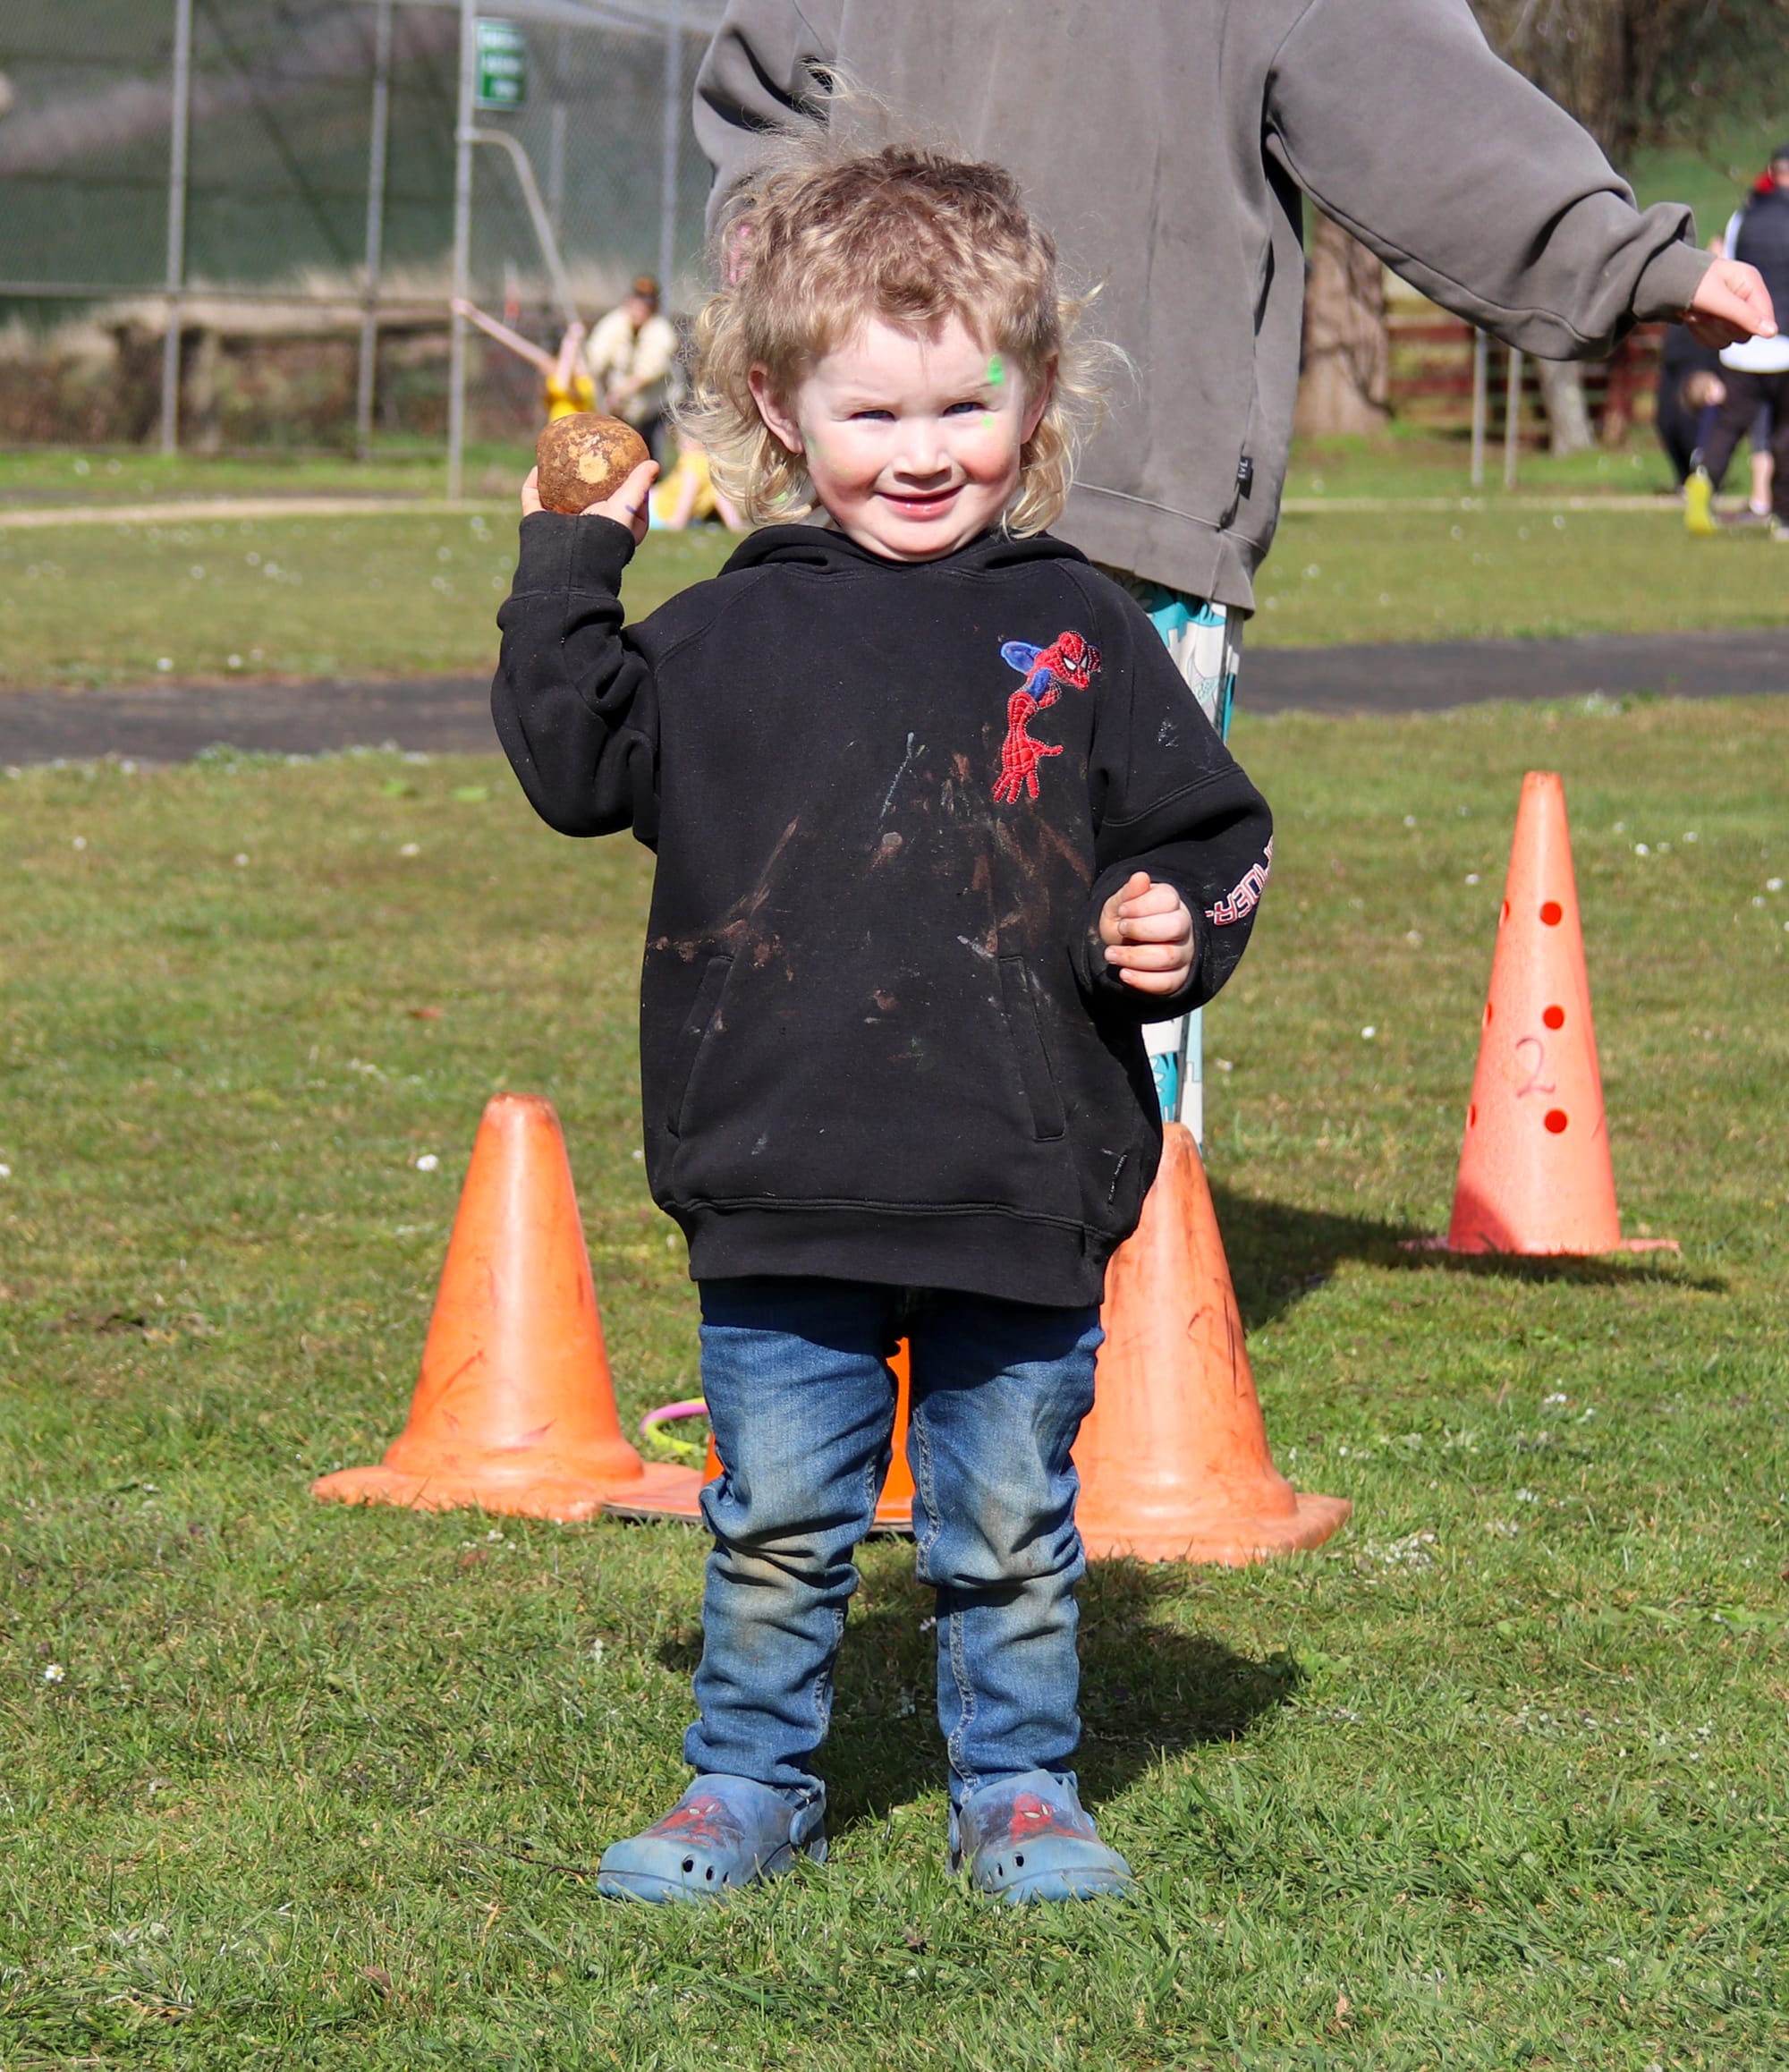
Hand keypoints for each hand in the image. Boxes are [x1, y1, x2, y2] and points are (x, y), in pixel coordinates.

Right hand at [520, 459, 658, 540]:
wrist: (574, 558)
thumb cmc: (608, 534)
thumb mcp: (628, 505)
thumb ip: (639, 484)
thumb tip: (654, 464)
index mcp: (615, 529)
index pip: (623, 504)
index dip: (624, 485)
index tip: (624, 466)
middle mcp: (589, 529)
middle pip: (588, 498)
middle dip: (587, 479)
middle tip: (590, 455)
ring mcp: (563, 526)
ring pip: (558, 498)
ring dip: (558, 479)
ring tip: (561, 457)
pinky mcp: (540, 524)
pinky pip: (534, 499)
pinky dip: (534, 484)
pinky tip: (538, 467)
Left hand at [1098, 870, 1194, 994]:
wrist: (1122, 946)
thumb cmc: (1124, 920)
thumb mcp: (1120, 904)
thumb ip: (1129, 892)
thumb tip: (1140, 877)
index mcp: (1171, 902)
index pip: (1168, 899)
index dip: (1141, 905)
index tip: (1122, 911)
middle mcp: (1183, 926)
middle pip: (1175, 927)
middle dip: (1141, 929)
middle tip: (1121, 929)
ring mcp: (1184, 952)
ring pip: (1169, 957)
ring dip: (1135, 957)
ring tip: (1111, 954)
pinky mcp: (1178, 976)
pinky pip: (1170, 983)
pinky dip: (1144, 981)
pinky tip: (1124, 974)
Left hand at [1686, 259, 1777, 348]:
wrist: (1666, 283)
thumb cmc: (1691, 284)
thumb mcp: (1717, 299)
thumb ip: (1744, 316)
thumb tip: (1772, 333)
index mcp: (1750, 282)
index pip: (1764, 315)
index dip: (1748, 324)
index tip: (1725, 320)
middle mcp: (1745, 297)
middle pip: (1746, 332)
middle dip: (1721, 326)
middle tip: (1703, 312)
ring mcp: (1733, 311)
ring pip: (1730, 338)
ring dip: (1708, 330)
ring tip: (1693, 313)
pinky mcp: (1721, 321)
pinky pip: (1718, 341)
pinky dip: (1702, 333)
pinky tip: (1692, 319)